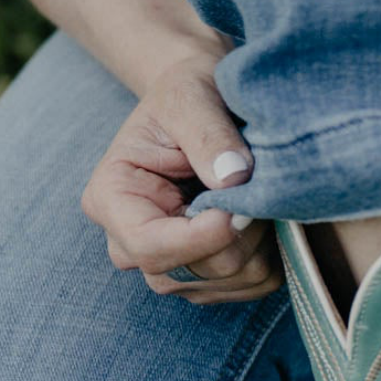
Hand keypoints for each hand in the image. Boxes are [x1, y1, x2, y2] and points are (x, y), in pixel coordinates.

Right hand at [81, 50, 283, 302]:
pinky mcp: (205, 280)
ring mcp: (168, 269)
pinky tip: (259, 216)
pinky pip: (252, 285)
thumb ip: (208, 133)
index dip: (202, 237)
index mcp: (110, 199)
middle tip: (258, 184)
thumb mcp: (190, 95)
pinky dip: (269, 253)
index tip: (241, 206)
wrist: (199, 108)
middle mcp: (130, 246)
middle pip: (194, 270)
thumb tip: (235, 178)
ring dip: (258, 240)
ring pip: (228, 281)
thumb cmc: (186, 94)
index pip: (150, 246)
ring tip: (255, 193)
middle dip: (238, 232)